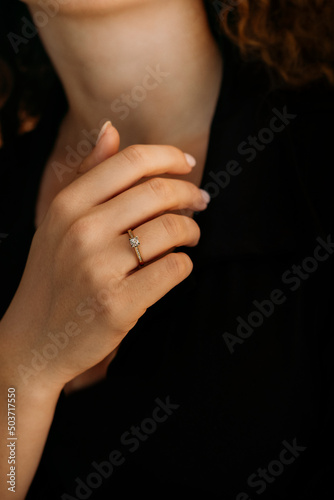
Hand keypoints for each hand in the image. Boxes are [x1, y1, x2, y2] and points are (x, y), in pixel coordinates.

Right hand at [0, 124, 208, 391]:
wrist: (35, 341)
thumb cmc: (53, 276)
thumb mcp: (58, 221)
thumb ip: (88, 174)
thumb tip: (111, 128)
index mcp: (67, 205)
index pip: (130, 161)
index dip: (168, 157)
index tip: (187, 164)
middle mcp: (81, 231)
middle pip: (158, 192)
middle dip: (189, 193)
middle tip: (200, 201)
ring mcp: (100, 268)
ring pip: (172, 229)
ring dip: (191, 229)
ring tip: (190, 235)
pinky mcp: (120, 304)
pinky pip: (175, 268)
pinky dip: (184, 264)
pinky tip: (176, 265)